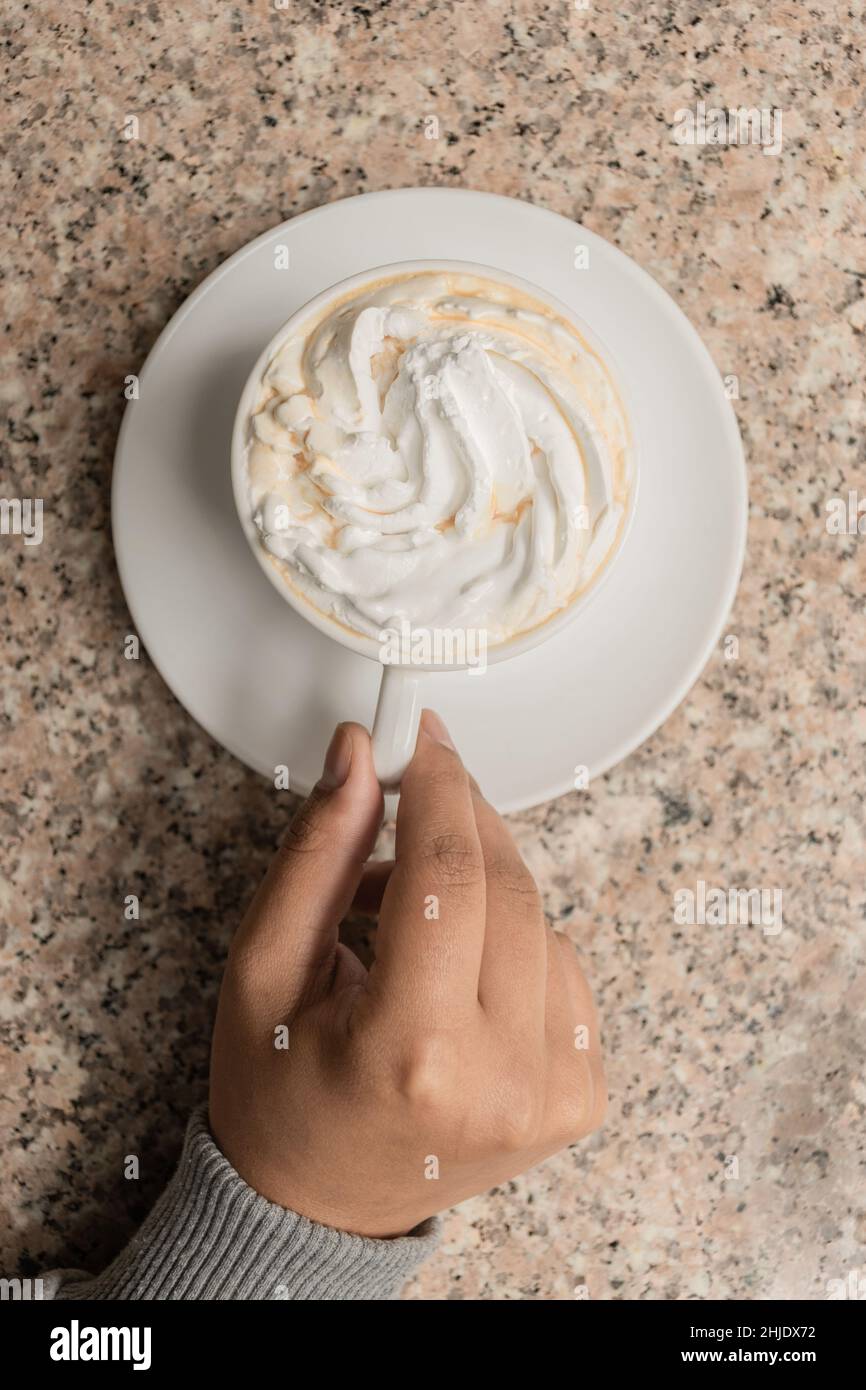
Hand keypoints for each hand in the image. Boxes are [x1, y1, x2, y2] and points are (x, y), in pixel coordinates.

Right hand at [209, 711, 605, 1237]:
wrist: (318, 1205)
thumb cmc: (279, 1095)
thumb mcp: (266, 967)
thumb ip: (318, 854)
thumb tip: (358, 756)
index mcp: (414, 1052)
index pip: (450, 874)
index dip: (438, 785)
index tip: (421, 739)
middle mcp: (501, 1078)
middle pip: (507, 885)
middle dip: (461, 818)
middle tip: (410, 793)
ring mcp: (553, 1093)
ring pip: (541, 918)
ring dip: (479, 884)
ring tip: (404, 913)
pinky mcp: (578, 1095)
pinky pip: (563, 964)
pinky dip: (512, 938)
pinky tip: (453, 962)